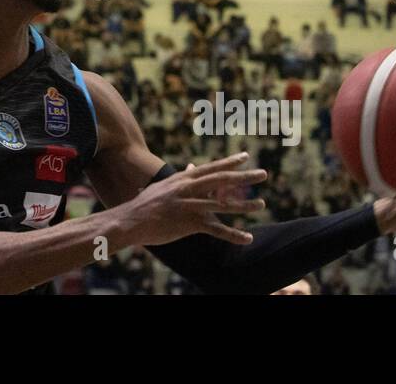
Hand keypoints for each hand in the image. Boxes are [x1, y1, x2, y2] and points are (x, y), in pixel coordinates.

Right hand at [122, 153, 266, 247]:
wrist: (131, 220)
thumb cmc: (147, 203)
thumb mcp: (164, 186)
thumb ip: (182, 177)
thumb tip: (192, 166)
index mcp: (184, 179)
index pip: (211, 168)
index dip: (230, 162)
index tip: (245, 157)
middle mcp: (189, 188)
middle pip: (222, 180)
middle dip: (244, 177)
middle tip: (263, 174)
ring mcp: (190, 205)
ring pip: (223, 204)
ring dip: (245, 204)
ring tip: (262, 204)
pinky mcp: (189, 223)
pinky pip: (216, 229)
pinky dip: (233, 234)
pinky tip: (247, 238)